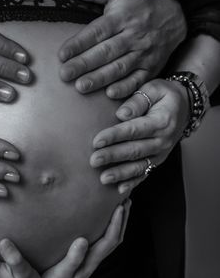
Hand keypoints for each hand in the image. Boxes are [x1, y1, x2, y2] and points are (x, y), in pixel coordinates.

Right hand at [42, 201, 130, 277]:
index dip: (117, 221)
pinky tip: (98, 219)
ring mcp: (90, 258)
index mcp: (92, 259)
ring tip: (117, 204)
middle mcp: (95, 258)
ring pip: (110, 237)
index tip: (120, 204)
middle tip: (125, 197)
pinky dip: (105, 226)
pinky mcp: (84, 258)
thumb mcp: (62, 274)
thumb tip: (83, 240)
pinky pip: (100, 239)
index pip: (111, 238)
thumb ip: (73, 258)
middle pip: (116, 236)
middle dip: (123, 217)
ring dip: (117, 221)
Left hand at [59, 0, 186, 98]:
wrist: (173, 18)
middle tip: (65, 74)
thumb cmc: (138, 5)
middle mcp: (133, 36)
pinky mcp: (151, 68)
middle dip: (84, 64)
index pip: (98, 32)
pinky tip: (110, 95)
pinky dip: (125, 88)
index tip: (62, 54)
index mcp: (122, 18)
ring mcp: (143, 54)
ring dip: (100, 79)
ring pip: (120, 68)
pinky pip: (138, 80)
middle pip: (106, 52)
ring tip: (80, 86)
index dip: (79, 43)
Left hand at [90, 79, 189, 193]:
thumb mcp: (154, 88)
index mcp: (161, 121)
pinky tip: (119, 189)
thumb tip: (121, 114)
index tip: (96, 141)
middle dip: (113, 156)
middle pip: (134, 150)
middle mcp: (163, 140)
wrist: (184, 107)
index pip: (134, 130)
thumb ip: (138, 100)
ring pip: (139, 166)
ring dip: (120, 173)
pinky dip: (133, 182)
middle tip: (93, 160)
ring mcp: (161, 153)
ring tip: (103, 178)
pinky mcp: (158, 160)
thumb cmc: (164, 95)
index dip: (114, 136)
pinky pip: (145, 173)